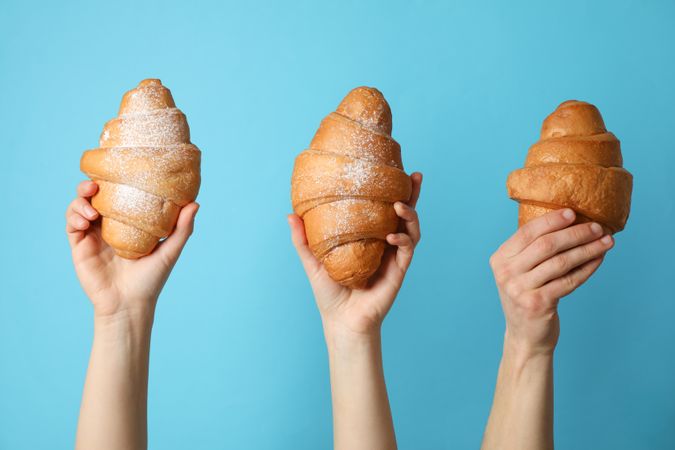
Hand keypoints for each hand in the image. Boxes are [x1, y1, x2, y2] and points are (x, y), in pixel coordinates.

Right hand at [66, 180, 198, 318]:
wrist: (129, 305)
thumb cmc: (151, 280)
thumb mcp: (170, 251)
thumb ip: (182, 229)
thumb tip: (196, 203)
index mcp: (127, 224)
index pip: (117, 196)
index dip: (114, 181)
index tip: (118, 170)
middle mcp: (109, 226)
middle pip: (94, 197)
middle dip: (90, 185)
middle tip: (96, 184)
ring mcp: (92, 236)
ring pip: (79, 207)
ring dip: (80, 201)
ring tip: (91, 207)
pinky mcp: (80, 247)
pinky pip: (71, 225)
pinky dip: (74, 217)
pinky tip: (86, 220)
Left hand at [288, 173, 421, 338]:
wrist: (341, 321)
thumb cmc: (329, 293)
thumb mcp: (313, 261)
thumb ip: (303, 239)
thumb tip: (290, 214)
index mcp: (370, 237)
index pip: (384, 209)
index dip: (392, 191)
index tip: (395, 170)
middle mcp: (385, 244)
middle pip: (405, 214)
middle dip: (413, 194)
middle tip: (416, 176)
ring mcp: (394, 256)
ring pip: (412, 228)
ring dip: (410, 214)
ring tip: (400, 204)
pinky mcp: (398, 270)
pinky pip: (407, 249)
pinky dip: (403, 238)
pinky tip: (392, 234)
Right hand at [489, 208, 613, 356]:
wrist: (525, 336)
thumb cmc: (527, 296)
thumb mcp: (519, 271)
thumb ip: (532, 250)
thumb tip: (567, 221)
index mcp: (499, 259)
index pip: (526, 232)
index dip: (551, 220)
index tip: (573, 213)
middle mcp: (506, 273)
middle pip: (546, 245)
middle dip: (575, 233)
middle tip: (597, 228)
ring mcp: (520, 289)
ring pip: (561, 262)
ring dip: (587, 249)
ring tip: (606, 242)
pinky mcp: (537, 303)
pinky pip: (568, 281)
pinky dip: (587, 268)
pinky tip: (598, 260)